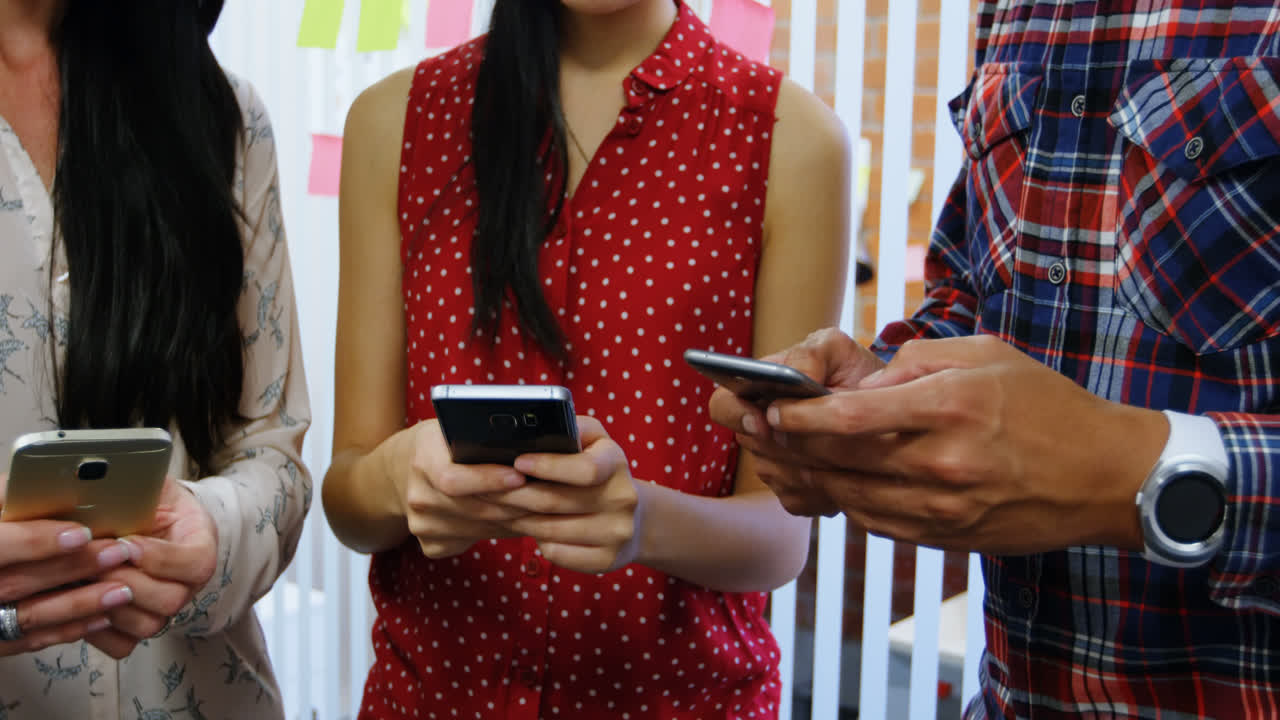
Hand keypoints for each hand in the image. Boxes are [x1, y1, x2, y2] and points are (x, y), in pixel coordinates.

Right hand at [0, 473, 135, 654]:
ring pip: (28, 616)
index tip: (80, 532)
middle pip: (17, 583)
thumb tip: (54, 480)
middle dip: (72, 568)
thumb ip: (11, 496)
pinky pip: (31, 640)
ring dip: (79, 604)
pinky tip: (104, 616)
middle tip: (119, 553)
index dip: (36, 541)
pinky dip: (69, 628)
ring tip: (123, 590)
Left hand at [86, 476, 218, 658]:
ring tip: (84, 581)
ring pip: (147, 625)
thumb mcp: (149, 482)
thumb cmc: (145, 499)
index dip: (160, 557)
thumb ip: (138, 483)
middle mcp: (187, 583)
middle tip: (98, 564)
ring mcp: (162, 607)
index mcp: (199, 544)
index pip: (196, 563)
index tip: (127, 541)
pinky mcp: (135, 625)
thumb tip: (104, 475)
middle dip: (128, 581)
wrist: (144, 518)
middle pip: (171, 600)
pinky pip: (122, 644)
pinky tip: (82, 602)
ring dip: (111, 605)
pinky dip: (100, 630)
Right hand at [396, 420, 531, 559]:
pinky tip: (519, 520)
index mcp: (422, 459)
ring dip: (515, 520)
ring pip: (480, 528)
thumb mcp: (455, 428)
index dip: (488, 479)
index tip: (521, 477)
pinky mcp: (431, 545)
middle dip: (516, 503)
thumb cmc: (442, 443)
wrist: (401, 470)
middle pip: (474, 508)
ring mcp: (422, 525)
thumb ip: (483, 436)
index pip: (453, 478)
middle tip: (550, 497)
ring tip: (543, 509)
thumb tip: (533, 445)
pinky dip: (500, 532)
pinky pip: (474, 542)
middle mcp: (418, 496)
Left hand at [483, 416, 643, 573]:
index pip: (585, 468)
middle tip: (485, 490)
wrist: (635, 519)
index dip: (547, 466)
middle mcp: (623, 498)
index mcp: (617, 463)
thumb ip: (568, 428)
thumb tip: (528, 430)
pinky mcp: (608, 559)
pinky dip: (535, 542)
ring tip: (497, 509)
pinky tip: (524, 529)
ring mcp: (617, 532)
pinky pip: (558, 553)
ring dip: (517, 520)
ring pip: (550, 530)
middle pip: (555, 501)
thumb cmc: (598, 470)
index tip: (517, 462)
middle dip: (513, 495)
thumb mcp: (592, 440)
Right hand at [708, 328, 885, 515]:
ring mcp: (771, 464)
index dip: (737, 415)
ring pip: (778, 475)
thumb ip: (810, 354)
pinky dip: (825, 488)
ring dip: (814, 464)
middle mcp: (756, 429)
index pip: (722, 405)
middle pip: (751, 445)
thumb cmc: (854, 374)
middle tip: (827, 437)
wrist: (886, 411)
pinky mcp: (792, 493)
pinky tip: (850, 471)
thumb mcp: (837, 351)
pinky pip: (797, 498)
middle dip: (790, 442)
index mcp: (754, 389)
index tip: (763, 422)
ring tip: (850, 451)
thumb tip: (795, 375)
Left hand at [744, 335, 1165, 553]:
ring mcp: (946, 507)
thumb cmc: (1049, 405)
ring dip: (811, 480)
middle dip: (790, 448)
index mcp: (950, 408)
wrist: (1108, 477)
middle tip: (755, 434)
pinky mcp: (949, 537)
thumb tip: (865, 381)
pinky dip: (850, 503)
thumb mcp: (988, 356)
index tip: (773, 409)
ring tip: (780, 460)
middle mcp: (943, 462)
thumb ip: (920, 361)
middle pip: (842, 461)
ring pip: (854, 497)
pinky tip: (834, 485)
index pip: (853, 416)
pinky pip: (880, 523)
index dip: (803, 417)